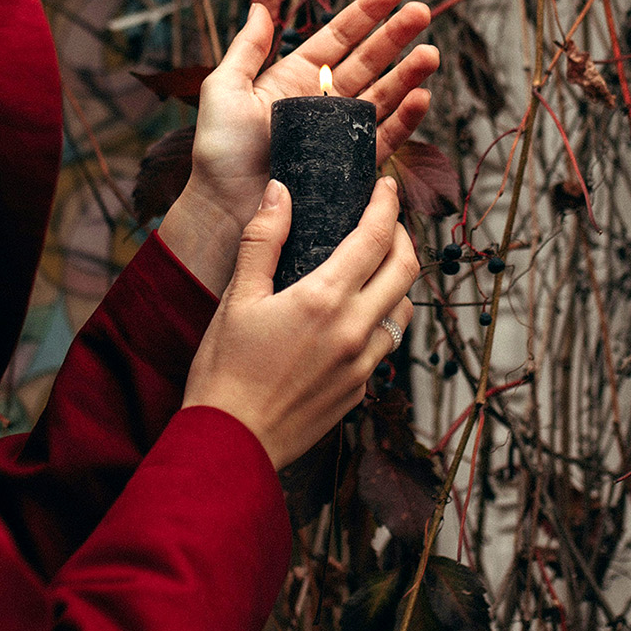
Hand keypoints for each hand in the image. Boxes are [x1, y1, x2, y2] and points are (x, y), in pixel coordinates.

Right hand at [183, 177, 419, 468]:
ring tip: (376, 268)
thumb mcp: (237, 298)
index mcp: (324, 299)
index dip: (386, 205)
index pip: (374, 238)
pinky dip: (381, 320)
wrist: (231, 444)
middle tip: (386, 222)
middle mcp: (354, 330)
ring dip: (398, 281)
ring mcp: (362, 365)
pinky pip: (385, 346)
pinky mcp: (359, 391)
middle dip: (403, 237)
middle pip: (406, 270)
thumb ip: (262, 240)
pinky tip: (356, 316)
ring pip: (404, 310)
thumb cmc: (224, 370)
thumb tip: (280, 191)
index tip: (387, 186)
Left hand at [187, 0, 439, 236]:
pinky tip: (421, 98)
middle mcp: (322, 102)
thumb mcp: (223, 90)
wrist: (226, 211)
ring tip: (431, 54)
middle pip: (368, 61)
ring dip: (408, 74)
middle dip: (396, 35)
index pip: (338, 37)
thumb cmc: (219, 153)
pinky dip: (405, 119)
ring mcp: (339, 134)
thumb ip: (246, 49)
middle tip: (423, 11)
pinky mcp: (352, 167)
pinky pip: (385, 138)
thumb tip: (260, 6)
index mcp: (294, 79)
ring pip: (383, 96)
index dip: (367, 11)